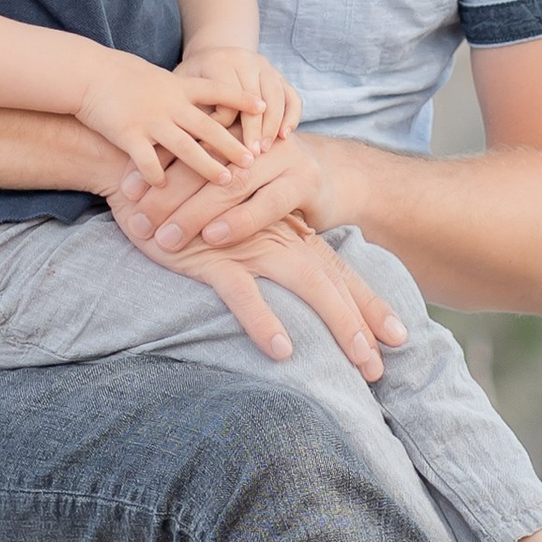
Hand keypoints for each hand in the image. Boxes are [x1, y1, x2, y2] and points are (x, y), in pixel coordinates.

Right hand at [73, 50, 264, 187]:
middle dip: (233, 144)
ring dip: (208, 167)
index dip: (241, 99)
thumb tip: (197, 95)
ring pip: (186, 148)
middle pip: (209, 126)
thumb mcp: (155, 75)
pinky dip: (158, 177)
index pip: (217, 90)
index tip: (264, 107)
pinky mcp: (129, 135)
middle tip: (255, 159)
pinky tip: (165, 189)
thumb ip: (177, 89)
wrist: (86, 73)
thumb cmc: (119, 73)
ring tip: (227, 182)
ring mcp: (150, 120)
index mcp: (177, 87)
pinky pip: (148, 161)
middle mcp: (169, 104)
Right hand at [108, 198, 402, 377]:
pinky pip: (242, 293)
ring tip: (362, 360)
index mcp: (284, 235)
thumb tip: (286, 294)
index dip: (369, 303)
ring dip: (338, 323)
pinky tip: (283, 350)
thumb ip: (262, 253)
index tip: (399, 336)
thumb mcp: (232, 234)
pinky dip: (264, 321)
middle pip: (333, 281)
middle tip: (385, 367)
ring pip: (306, 284)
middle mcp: (276, 238)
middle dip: (365, 322)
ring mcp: (247, 244)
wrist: (141, 175)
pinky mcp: (212, 255)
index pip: (337, 271)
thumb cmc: (188, 209)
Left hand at [122, 125, 354, 256]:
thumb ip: (198, 169)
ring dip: (195, 213)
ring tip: (167, 238)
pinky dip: (239, 221)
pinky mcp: (303, 180)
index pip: (186, 144)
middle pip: (203, 163)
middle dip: (167, 194)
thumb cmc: (271, 181)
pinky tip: (214, 237)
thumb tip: (137, 185)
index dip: (155, 167)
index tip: (125, 192)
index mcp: (232, 128)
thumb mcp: (234, 170)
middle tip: (137, 222)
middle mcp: (254, 137)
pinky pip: (267, 202)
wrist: (337, 178)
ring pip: (231, 184)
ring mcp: (281, 156)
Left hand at [179, 43, 301, 155]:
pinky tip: (285, 135)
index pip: (227, 96)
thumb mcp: (182, 88)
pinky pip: (291, 95)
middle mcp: (245, 59)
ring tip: (265, 149)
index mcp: (219, 61)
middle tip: (251, 156)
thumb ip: (188, 109)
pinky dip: (292, 115)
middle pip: (254, 96)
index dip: (221, 121)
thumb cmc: (194, 81)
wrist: (213, 56)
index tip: (215, 142)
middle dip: (253, 128)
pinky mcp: (279, 75)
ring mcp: (266, 66)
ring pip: (276, 96)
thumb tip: (192, 143)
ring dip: (273, 124)